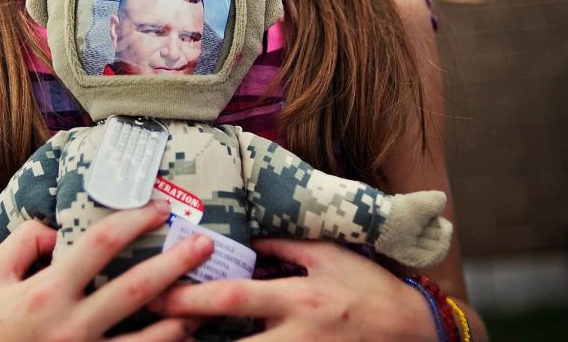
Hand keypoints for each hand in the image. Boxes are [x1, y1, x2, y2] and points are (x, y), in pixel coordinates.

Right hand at [0, 200, 214, 341]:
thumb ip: (23, 244)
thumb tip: (57, 230)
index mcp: (46, 293)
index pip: (101, 245)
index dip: (135, 221)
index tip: (159, 208)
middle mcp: (70, 327)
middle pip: (137, 289)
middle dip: (176, 264)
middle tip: (205, 245)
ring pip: (147, 341)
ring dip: (180, 319)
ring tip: (205, 301)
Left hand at [151, 238, 438, 340]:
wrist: (415, 329)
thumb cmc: (368, 287)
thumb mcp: (328, 255)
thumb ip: (283, 246)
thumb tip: (244, 236)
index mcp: (297, 298)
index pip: (235, 298)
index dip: (193, 299)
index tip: (158, 294)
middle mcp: (297, 336)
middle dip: (190, 340)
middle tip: (152, 333)